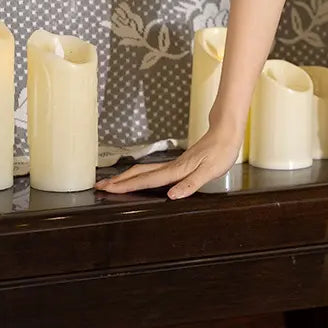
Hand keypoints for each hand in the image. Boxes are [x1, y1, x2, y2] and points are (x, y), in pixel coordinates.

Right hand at [94, 128, 243, 199]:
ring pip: (144, 171)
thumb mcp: (211, 170)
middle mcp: (172, 167)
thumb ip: (192, 183)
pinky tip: (139, 178)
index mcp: (177, 170)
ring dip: (127, 178)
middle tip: (99, 186)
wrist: (227, 132)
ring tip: (112, 183)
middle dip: (119, 181)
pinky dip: (140, 175)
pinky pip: (153, 171)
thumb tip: (173, 195)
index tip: (109, 189)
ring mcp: (174, 164)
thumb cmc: (222, 150)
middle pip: (139, 174)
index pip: (148, 180)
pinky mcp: (179, 164)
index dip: (128, 186)